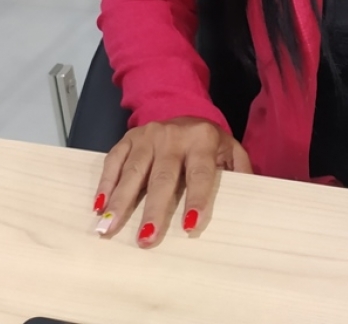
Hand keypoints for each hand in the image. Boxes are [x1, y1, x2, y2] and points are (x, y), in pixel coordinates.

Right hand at [93, 116, 251, 247]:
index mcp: (202, 140)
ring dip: (120, 202)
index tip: (190, 226)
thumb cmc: (209, 142)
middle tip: (146, 239)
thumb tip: (248, 198)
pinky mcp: (129, 138)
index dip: (196, 199)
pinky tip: (99, 206)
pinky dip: (105, 184)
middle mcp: (173, 135)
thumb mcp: (231, 150)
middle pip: (162, 177)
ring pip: (133, 171)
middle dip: (154, 210)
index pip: (199, 174)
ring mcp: (148, 136)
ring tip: (109, 228)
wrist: (185, 109)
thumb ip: (240, 171)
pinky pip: (114, 161)